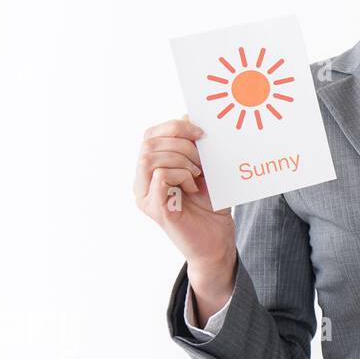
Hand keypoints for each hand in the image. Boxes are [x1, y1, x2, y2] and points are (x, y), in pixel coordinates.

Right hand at [134, 113, 237, 286]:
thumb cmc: (211, 206)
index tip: (201, 132)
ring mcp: (146, 197)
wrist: (217, 241)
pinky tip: (194, 187)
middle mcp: (142, 183)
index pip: (150, 135)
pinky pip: (159, 178)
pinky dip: (180, 175)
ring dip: (182, 159)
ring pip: (150, 158)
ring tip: (198, 174)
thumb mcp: (206, 170)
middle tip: (203, 158)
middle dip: (181, 143)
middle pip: (148, 143)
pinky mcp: (155, 209)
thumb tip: (190, 117)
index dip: (174, 127)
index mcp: (151, 170)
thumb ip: (195, 147)